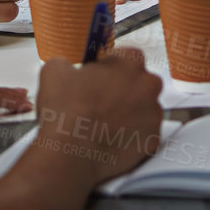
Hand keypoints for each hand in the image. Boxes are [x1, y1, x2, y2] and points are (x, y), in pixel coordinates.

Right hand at [32, 48, 164, 182]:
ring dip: (130, 114)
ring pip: (144, 110)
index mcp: (130, 62)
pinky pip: (144, 135)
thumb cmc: (66, 110)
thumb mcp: (54, 71)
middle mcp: (148, 85)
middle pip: (140, 83)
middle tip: (101, 102)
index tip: (99, 78)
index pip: (127, 57)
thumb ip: (67, 63)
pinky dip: (132, 137)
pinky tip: (112, 139)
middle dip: (125, 90)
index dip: (111, 67)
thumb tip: (66, 68)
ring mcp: (154, 114)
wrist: (70, 153)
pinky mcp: (153, 141)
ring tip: (105, 124)